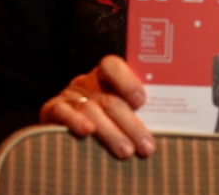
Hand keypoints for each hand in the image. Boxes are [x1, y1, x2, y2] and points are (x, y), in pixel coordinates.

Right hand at [40, 55, 155, 158]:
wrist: (62, 131)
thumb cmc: (104, 122)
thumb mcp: (119, 111)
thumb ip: (135, 113)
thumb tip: (165, 125)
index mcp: (106, 78)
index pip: (113, 67)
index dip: (127, 81)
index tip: (141, 100)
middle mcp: (88, 84)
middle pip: (110, 99)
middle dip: (130, 124)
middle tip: (146, 146)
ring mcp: (69, 96)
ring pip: (91, 109)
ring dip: (111, 132)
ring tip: (126, 152)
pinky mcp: (52, 110)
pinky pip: (63, 113)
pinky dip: (76, 122)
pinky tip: (87, 132)